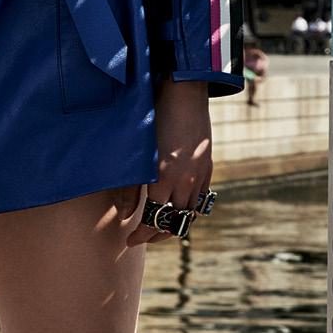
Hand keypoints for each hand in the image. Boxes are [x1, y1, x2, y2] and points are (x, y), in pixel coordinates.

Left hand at [115, 78, 212, 246]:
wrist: (185, 92)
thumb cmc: (155, 115)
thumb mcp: (139, 149)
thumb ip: (131, 185)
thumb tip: (125, 215)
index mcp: (165, 177)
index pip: (153, 220)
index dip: (141, 234)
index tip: (130, 240)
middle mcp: (185, 180)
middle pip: (174, 222)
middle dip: (157, 234)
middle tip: (143, 237)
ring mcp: (199, 175)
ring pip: (190, 214)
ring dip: (174, 224)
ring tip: (159, 226)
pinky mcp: (208, 167)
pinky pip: (201, 200)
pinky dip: (189, 210)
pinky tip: (179, 207)